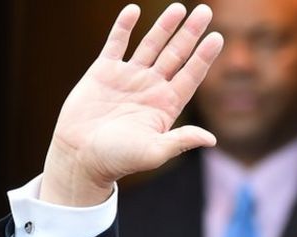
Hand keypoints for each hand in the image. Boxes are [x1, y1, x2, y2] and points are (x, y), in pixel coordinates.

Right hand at [39, 3, 222, 206]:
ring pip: (150, 45)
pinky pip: (116, 43)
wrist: (79, 157)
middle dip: (190, 33)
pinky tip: (133, 10)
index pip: (191, 75)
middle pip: (176, 54)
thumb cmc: (118, 160)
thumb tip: (211, 139)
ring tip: (178, 7)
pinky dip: (123, 26)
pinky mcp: (103, 72)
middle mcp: (150, 88)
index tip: (217, 37)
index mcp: (165, 105)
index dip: (204, 56)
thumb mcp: (153, 152)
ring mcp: (127, 78)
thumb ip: (181, 140)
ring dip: (164, 26)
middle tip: (205, 11)